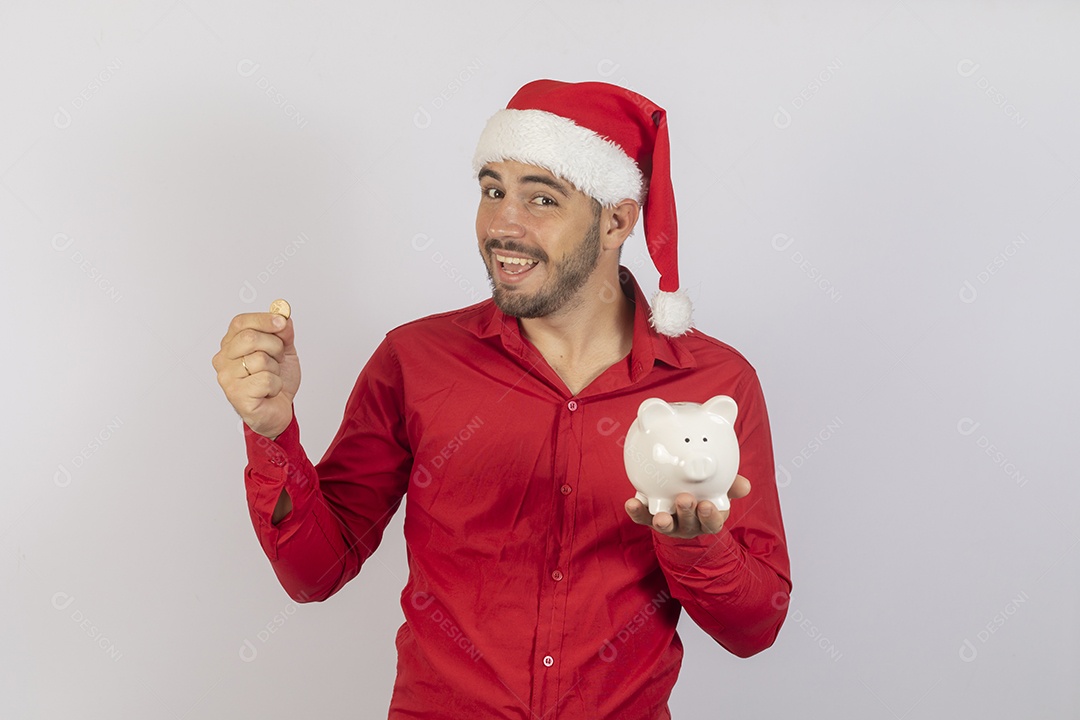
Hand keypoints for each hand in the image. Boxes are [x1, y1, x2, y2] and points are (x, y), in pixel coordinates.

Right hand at [212, 311, 299, 438]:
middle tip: (277, 359)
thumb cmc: (275, 381)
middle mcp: (223, 359)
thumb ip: (283, 332)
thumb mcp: (284, 351)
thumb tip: (282, 317)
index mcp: (231, 344)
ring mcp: (227, 378)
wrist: (278, 411)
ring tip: (271, 378)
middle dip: (274, 347)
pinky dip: (275, 385)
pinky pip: (265, 380)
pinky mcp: (236, 395)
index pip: (241, 322)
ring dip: (276, 369)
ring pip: (260, 359)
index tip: (281, 322)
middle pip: (250, 338)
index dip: (264, 319)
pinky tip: (269, 391)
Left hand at [624, 475, 751, 538]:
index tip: (707, 505)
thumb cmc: (705, 492)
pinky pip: (642, 518)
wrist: (682, 495)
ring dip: (662, 520)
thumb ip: (731, 485)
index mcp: (708, 519)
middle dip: (687, 513)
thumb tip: (745, 485)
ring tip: (661, 516)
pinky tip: (631, 503)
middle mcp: (689, 525)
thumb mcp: (720, 489)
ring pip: (666, 526)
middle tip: (685, 499)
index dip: (710, 516)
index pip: (712, 523)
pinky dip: (637, 511)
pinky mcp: (650, 519)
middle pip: (689, 523)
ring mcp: (670, 524)